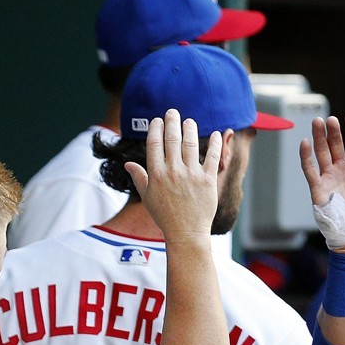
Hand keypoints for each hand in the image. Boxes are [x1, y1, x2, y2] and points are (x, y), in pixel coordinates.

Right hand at [124, 109, 221, 242]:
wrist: (186, 232)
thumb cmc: (165, 216)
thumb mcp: (147, 197)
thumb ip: (139, 177)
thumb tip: (128, 163)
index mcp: (156, 174)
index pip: (154, 143)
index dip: (156, 128)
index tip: (158, 120)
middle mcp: (173, 171)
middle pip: (172, 139)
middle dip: (172, 122)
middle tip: (173, 112)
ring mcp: (191, 175)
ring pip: (190, 145)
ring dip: (190, 129)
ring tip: (189, 121)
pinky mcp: (208, 180)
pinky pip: (212, 157)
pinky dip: (214, 144)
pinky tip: (215, 133)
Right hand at [299, 115, 344, 252]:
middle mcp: (344, 170)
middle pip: (336, 145)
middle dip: (334, 131)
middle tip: (331, 120)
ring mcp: (330, 177)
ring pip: (322, 152)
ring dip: (319, 137)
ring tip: (318, 122)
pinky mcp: (318, 188)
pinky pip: (310, 169)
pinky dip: (306, 156)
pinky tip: (305, 142)